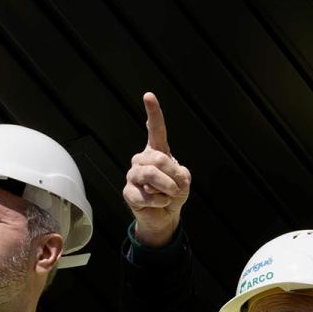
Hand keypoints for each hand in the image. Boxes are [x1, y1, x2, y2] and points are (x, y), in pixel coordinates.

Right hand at [122, 92, 190, 247]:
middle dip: (174, 175)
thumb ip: (178, 174)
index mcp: (156, 152)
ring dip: (168, 188)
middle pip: (158, 159)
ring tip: (171, 194)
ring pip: (150, 176)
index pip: (155, 130)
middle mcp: (141, 160)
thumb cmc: (174, 193)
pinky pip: (146, 196)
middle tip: (180, 187)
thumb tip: (157, 182)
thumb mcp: (184, 180)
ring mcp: (133, 175)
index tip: (148, 96)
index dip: (153, 113)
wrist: (165, 215)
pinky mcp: (128, 192)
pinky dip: (159, 202)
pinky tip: (159, 203)